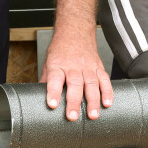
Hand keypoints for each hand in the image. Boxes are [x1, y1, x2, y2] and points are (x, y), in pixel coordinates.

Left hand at [41, 0, 109, 120]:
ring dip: (93, 101)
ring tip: (93, 115)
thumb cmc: (61, 49)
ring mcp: (87, 67)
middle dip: (74, 102)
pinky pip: (104, 80)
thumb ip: (47, 80)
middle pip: (74, 85)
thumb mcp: (49, 62)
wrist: (76, 31)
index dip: (53, 92)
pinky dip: (107, 92)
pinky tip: (107, 103)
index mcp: (58, 65)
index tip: (52, 104)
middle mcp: (73, 67)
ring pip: (91, 84)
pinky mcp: (98, 67)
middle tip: (73, 116)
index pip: (54, 79)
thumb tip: (39, 98)